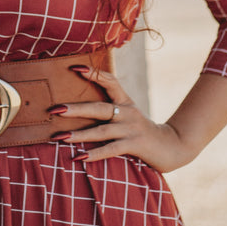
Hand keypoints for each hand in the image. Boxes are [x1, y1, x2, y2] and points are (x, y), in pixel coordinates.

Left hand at [52, 65, 202, 173]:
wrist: (172, 146)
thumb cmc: (141, 131)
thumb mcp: (128, 115)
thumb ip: (110, 110)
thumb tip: (78, 107)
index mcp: (125, 101)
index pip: (110, 81)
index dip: (93, 73)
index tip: (74, 68)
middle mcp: (127, 112)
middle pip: (98, 108)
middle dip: (75, 109)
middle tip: (54, 109)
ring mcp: (131, 129)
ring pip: (101, 130)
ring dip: (79, 134)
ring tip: (59, 137)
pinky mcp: (135, 145)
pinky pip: (111, 149)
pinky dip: (94, 154)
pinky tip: (79, 157)